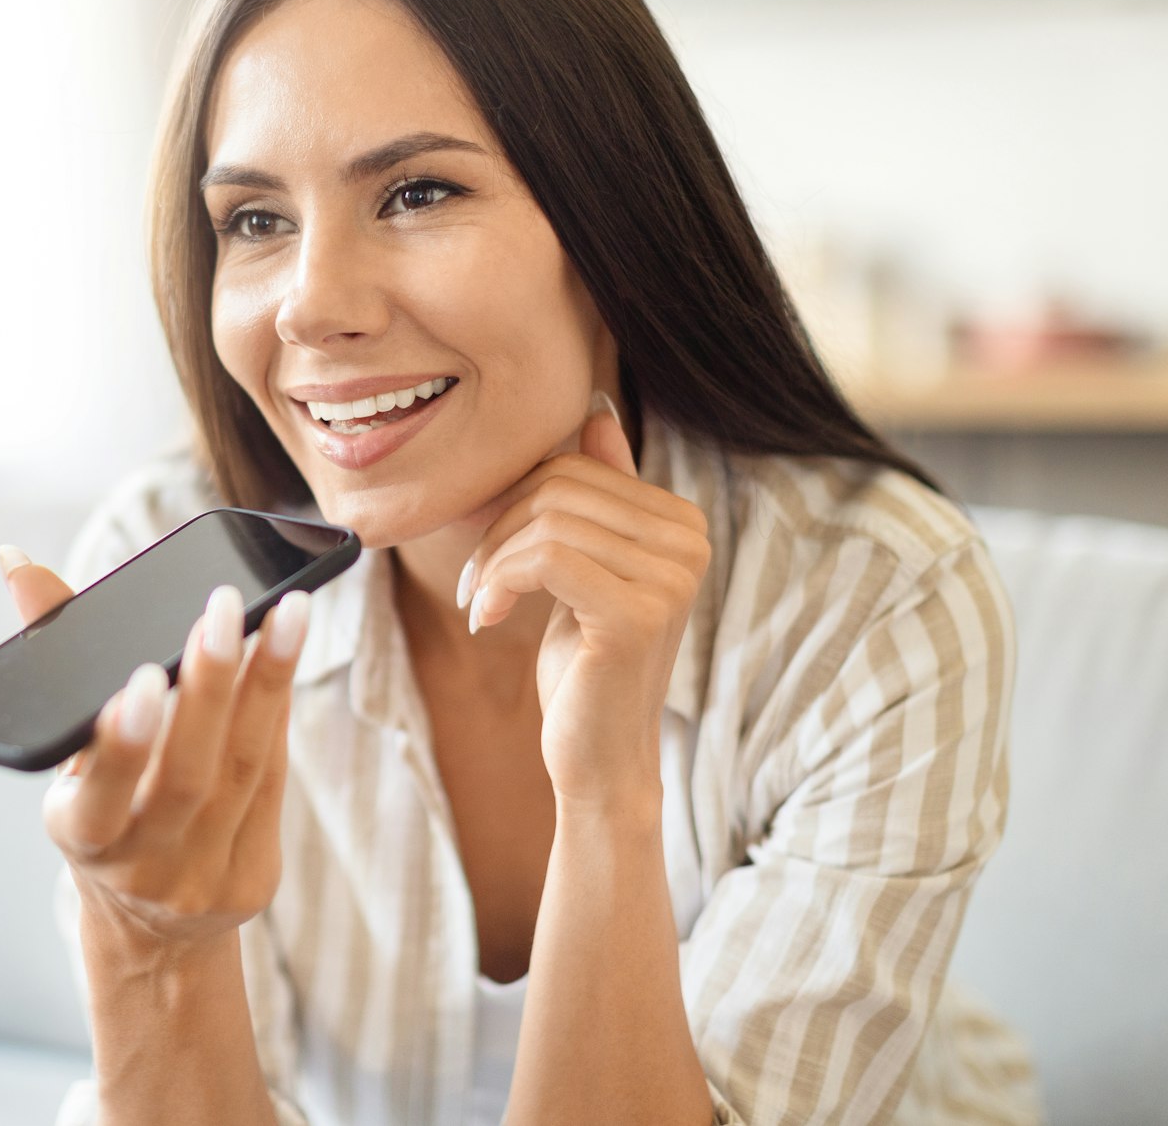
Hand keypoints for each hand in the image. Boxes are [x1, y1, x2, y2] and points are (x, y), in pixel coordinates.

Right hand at [0, 546, 310, 953]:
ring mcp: (202, 879)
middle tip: (222, 608)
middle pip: (184, 777)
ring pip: (241, 772)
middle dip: (207, 687)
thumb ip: (54, 655)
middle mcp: (140, 869)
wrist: (148, 927)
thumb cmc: (103, 807)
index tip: (136, 681)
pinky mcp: (254, 877)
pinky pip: (273, 783)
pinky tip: (287, 654)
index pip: (98, 797)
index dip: (119, 744)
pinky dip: (278, 713)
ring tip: (285, 611)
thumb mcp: (66, 752)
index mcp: (80, 838)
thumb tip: (16, 562)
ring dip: (266, 685)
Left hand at [458, 393, 709, 810]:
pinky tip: (487, 619)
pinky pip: (543, 558)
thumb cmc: (585, 667)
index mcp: (682, 522)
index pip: (574, 467)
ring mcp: (671, 576)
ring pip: (546, 520)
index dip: (514, 502)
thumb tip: (595, 407)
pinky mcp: (638, 612)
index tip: (489, 556)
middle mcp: (690, 541)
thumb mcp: (584, 570)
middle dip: (499, 530)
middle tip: (477, 585)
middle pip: (557, 486)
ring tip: (482, 604)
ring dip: (493, 562)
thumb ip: (599, 494)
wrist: (599, 760)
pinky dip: (499, 582)